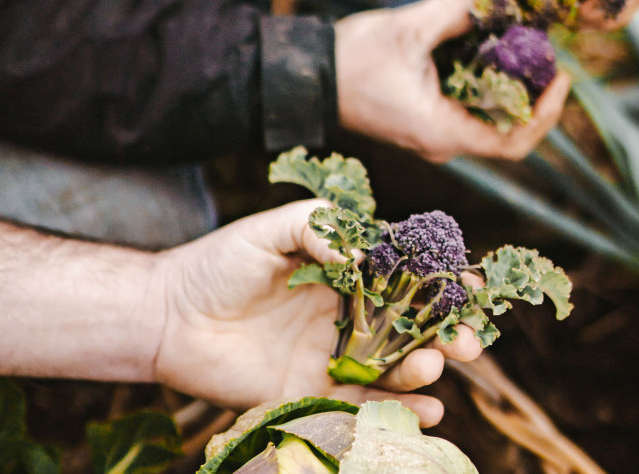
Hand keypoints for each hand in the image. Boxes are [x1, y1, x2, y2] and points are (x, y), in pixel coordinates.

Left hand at [152, 199, 481, 425]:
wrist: (169, 317)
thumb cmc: (218, 264)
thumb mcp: (270, 228)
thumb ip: (318, 228)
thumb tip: (364, 256)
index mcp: (343, 275)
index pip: (404, 279)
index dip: (439, 285)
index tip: (469, 288)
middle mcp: (346, 317)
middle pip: (411, 329)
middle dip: (445, 335)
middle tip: (468, 342)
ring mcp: (333, 358)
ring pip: (394, 370)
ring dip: (424, 372)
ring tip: (432, 366)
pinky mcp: (313, 395)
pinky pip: (364, 406)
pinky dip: (398, 410)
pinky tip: (426, 408)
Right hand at [335, 0, 570, 162]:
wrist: (310, 76)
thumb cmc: (352, 60)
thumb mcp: (408, 29)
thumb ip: (456, 13)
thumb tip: (492, 3)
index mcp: (441, 132)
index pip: (512, 142)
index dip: (546, 114)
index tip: (561, 77)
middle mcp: (442, 142)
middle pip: (508, 129)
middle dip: (533, 90)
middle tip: (545, 48)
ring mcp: (435, 133)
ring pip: (491, 117)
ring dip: (512, 84)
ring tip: (524, 43)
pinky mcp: (428, 118)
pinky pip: (471, 106)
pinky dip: (488, 81)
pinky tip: (493, 48)